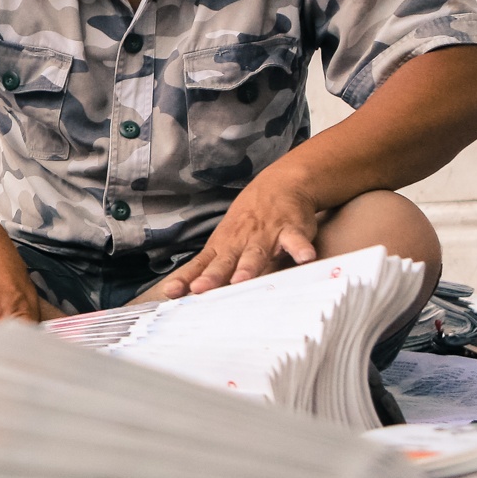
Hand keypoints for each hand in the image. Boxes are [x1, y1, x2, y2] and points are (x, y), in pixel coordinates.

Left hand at [156, 172, 318, 297]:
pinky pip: (296, 240)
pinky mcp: (291, 230)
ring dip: (249, 266)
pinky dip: (300, 248)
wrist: (279, 186)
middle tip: (201, 288)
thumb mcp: (221, 245)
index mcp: (222, 248)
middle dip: (212, 276)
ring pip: (256, 252)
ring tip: (242, 279)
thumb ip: (204, 269)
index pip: (200, 266)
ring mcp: (265, 235)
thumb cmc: (244, 224)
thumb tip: (175, 292)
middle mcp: (240, 242)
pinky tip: (305, 257)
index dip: (186, 278)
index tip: (171, 291)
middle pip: (225, 261)